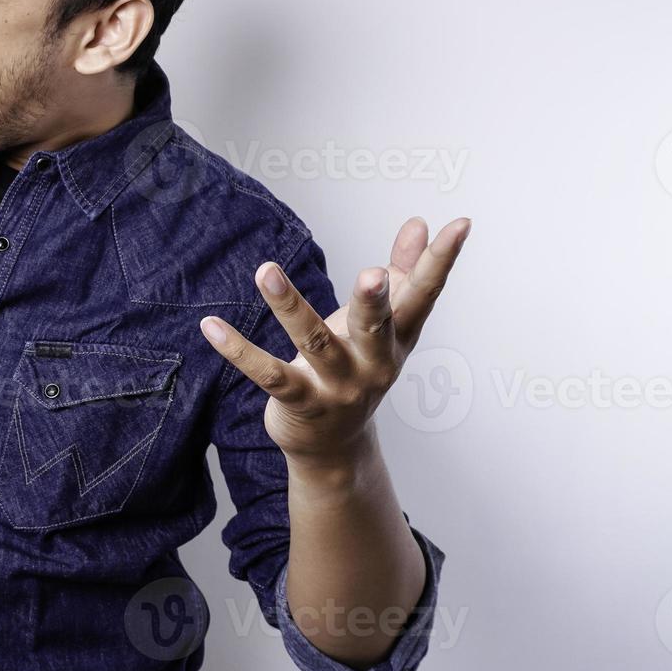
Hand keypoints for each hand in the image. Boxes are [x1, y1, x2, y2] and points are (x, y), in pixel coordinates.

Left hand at [199, 217, 471, 464]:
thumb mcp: (386, 325)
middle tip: (374, 274)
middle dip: (375, 302)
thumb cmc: (359, 368)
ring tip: (265, 270)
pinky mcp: (300, 402)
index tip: (460, 224)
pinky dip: (238, 350)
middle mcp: (373, 363)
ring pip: (313, 342)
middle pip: (376, 327)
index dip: (441, 261)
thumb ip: (403, 272)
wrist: (335, 447)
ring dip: (289, 306)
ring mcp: (337, 386)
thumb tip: (420, 223)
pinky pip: (267, 374)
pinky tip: (211, 325)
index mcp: (397, 338)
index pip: (424, 295)